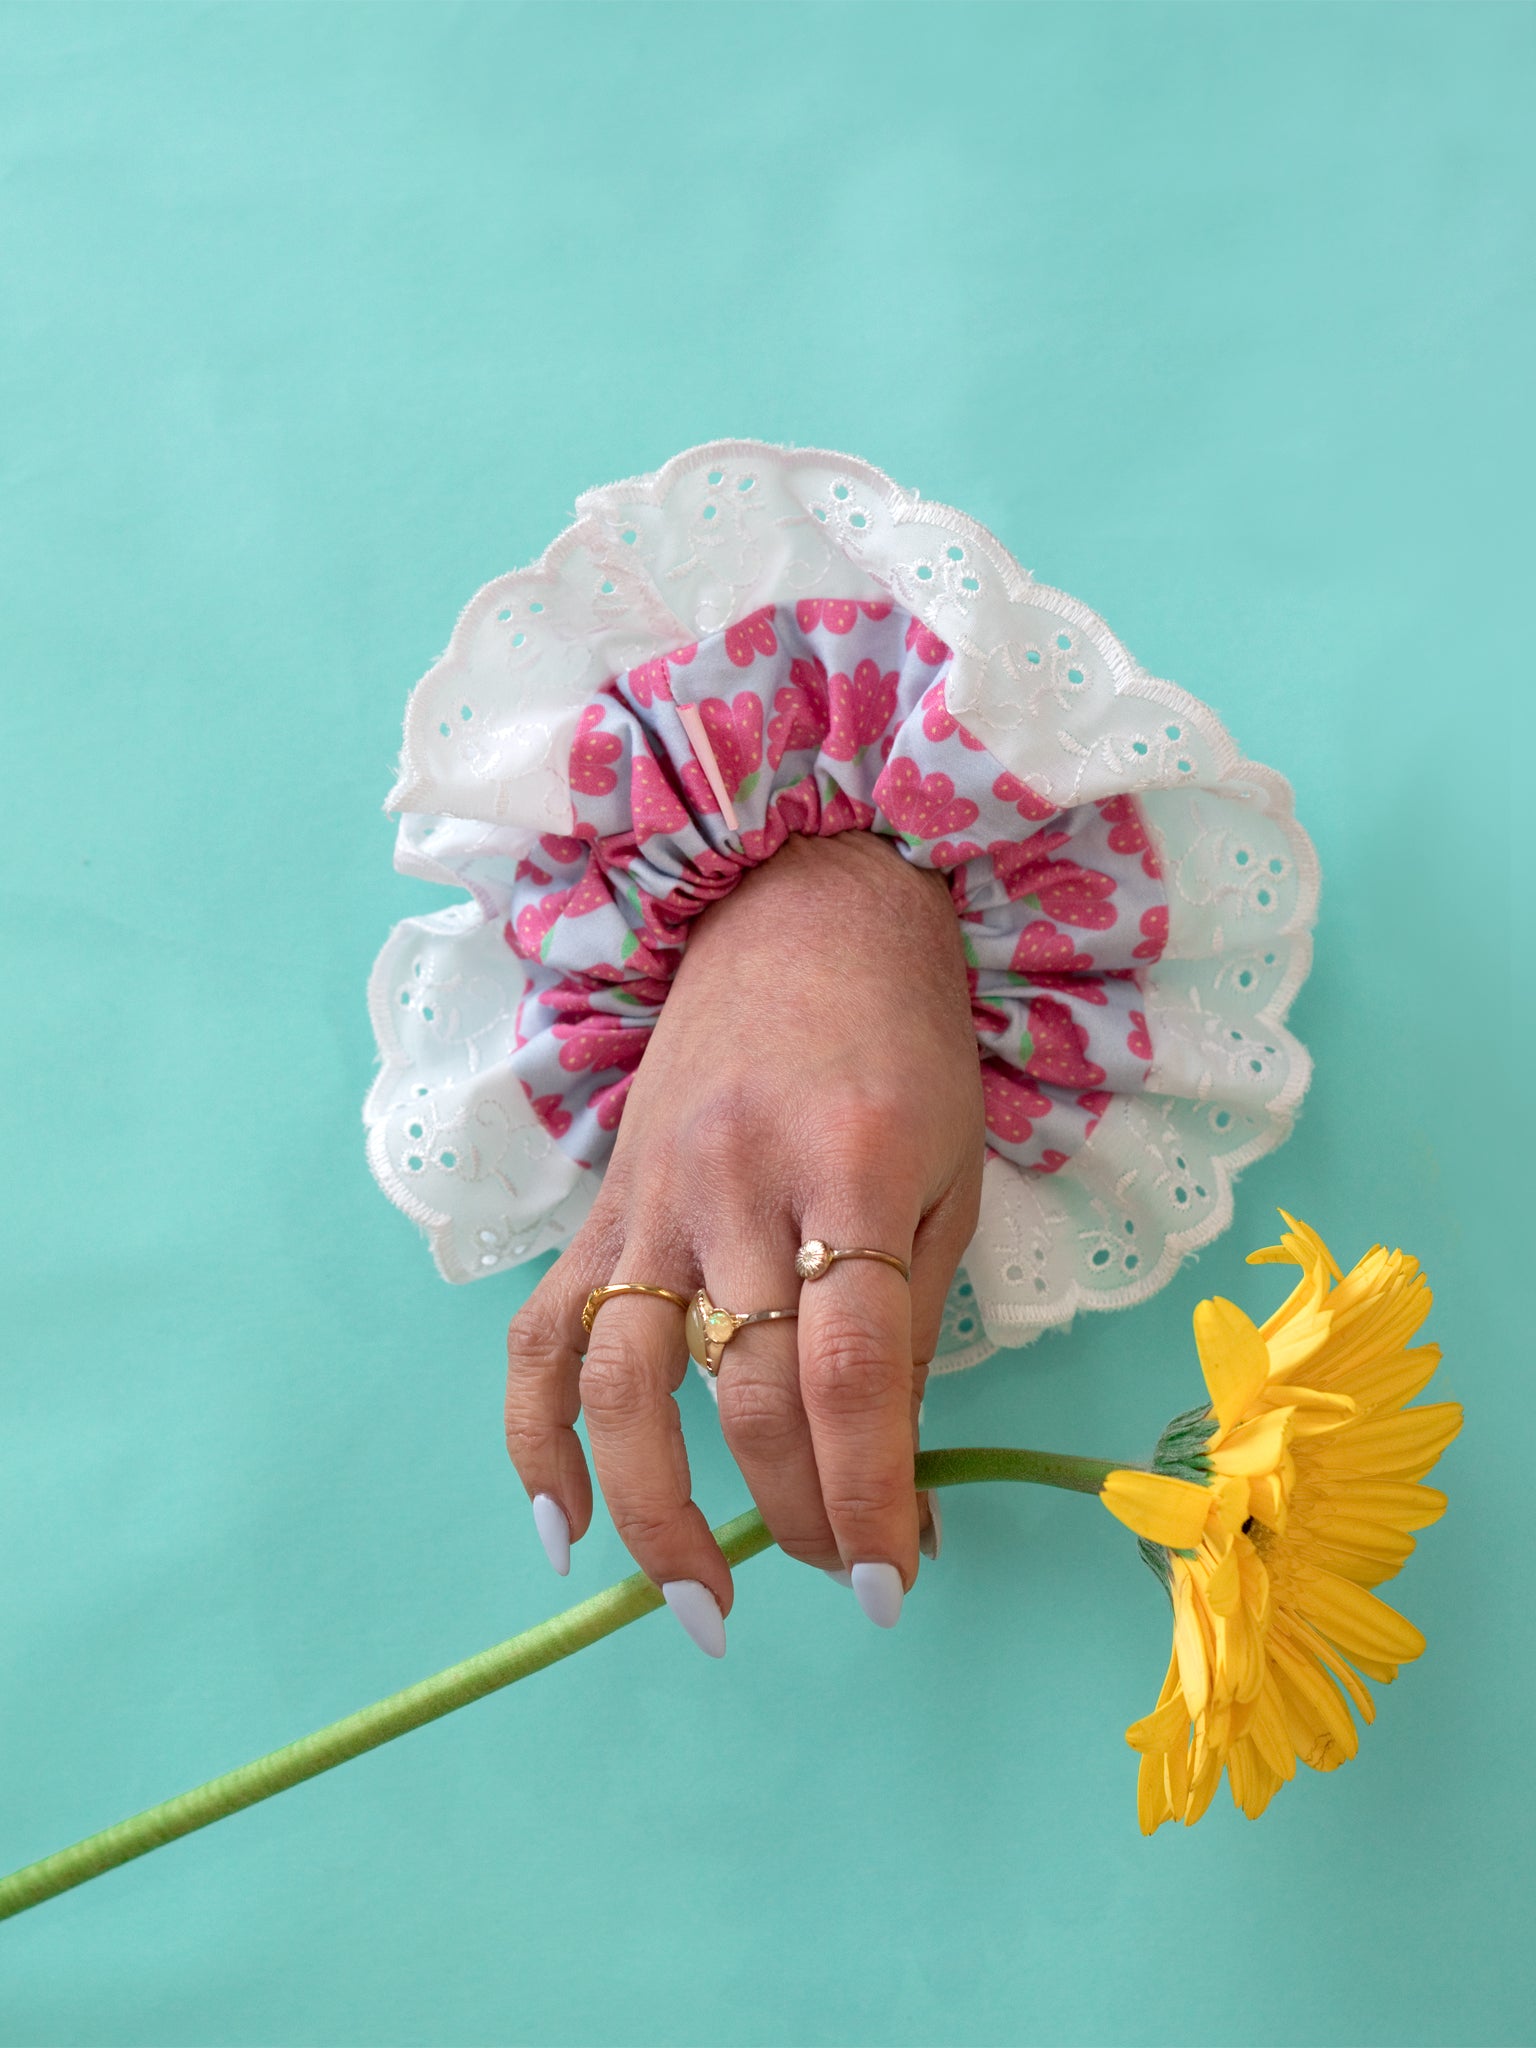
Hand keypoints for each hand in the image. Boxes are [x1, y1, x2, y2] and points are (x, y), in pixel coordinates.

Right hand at [504, 830, 983, 1646]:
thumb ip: (912, 1321)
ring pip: (630, 1386)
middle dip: (803, 1518)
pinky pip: (544, 1335)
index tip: (899, 1579)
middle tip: (853, 1578)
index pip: (854, 1374)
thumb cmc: (905, 1041)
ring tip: (705, 1608)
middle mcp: (738, 1186)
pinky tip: (562, 1529)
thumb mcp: (950, 1171)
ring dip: (662, 1518)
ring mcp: (654, 1197)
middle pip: (751, 1394)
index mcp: (855, 1168)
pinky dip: (537, 1441)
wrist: (807, 905)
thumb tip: (889, 1475)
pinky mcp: (602, 1206)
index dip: (873, 1495)